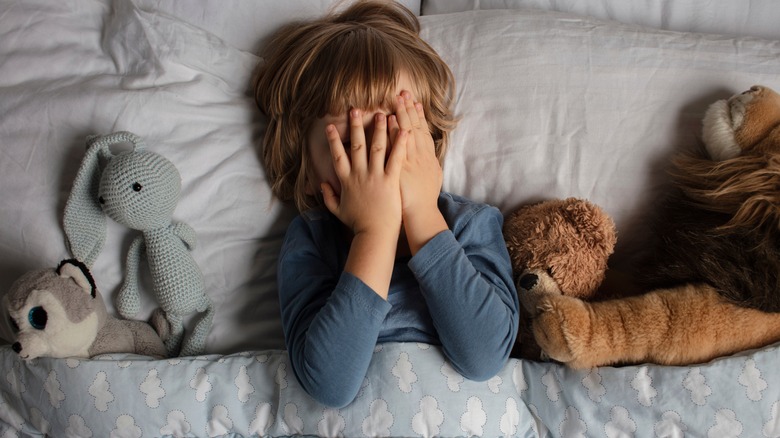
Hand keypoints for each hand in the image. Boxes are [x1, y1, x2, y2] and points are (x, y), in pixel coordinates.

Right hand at [321, 109, 406, 236]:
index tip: (331, 126)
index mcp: (346, 180)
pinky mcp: (390, 181)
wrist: (374, 234)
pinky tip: (403, 130)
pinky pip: (396, 159)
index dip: (333, 140)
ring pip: (377, 147)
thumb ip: (328, 196)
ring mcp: (375, 176)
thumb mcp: (338, 211)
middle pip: (356, 145)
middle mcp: (359, 174)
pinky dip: (399, 144)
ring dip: (379, 129)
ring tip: (382, 113)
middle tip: (355, 109)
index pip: (337, 155)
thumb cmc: (358, 224)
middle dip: (356, 125)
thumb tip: (321, 184)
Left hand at [390, 91, 442, 215]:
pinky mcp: (398, 169)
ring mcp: (409, 162)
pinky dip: (393, 132)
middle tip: (404, 92)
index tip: (415, 101)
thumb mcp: (433, 178)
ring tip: (395, 99)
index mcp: (428, 158)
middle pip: (414, 127)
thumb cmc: (424, 200)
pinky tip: (389, 119)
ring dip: (400, 115)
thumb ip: (430, 163)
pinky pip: (395, 147)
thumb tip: (429, 153)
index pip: (423, 131)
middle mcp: (420, 157)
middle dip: (409, 109)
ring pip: (405, 134)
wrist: (420, 215)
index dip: (419, 116)